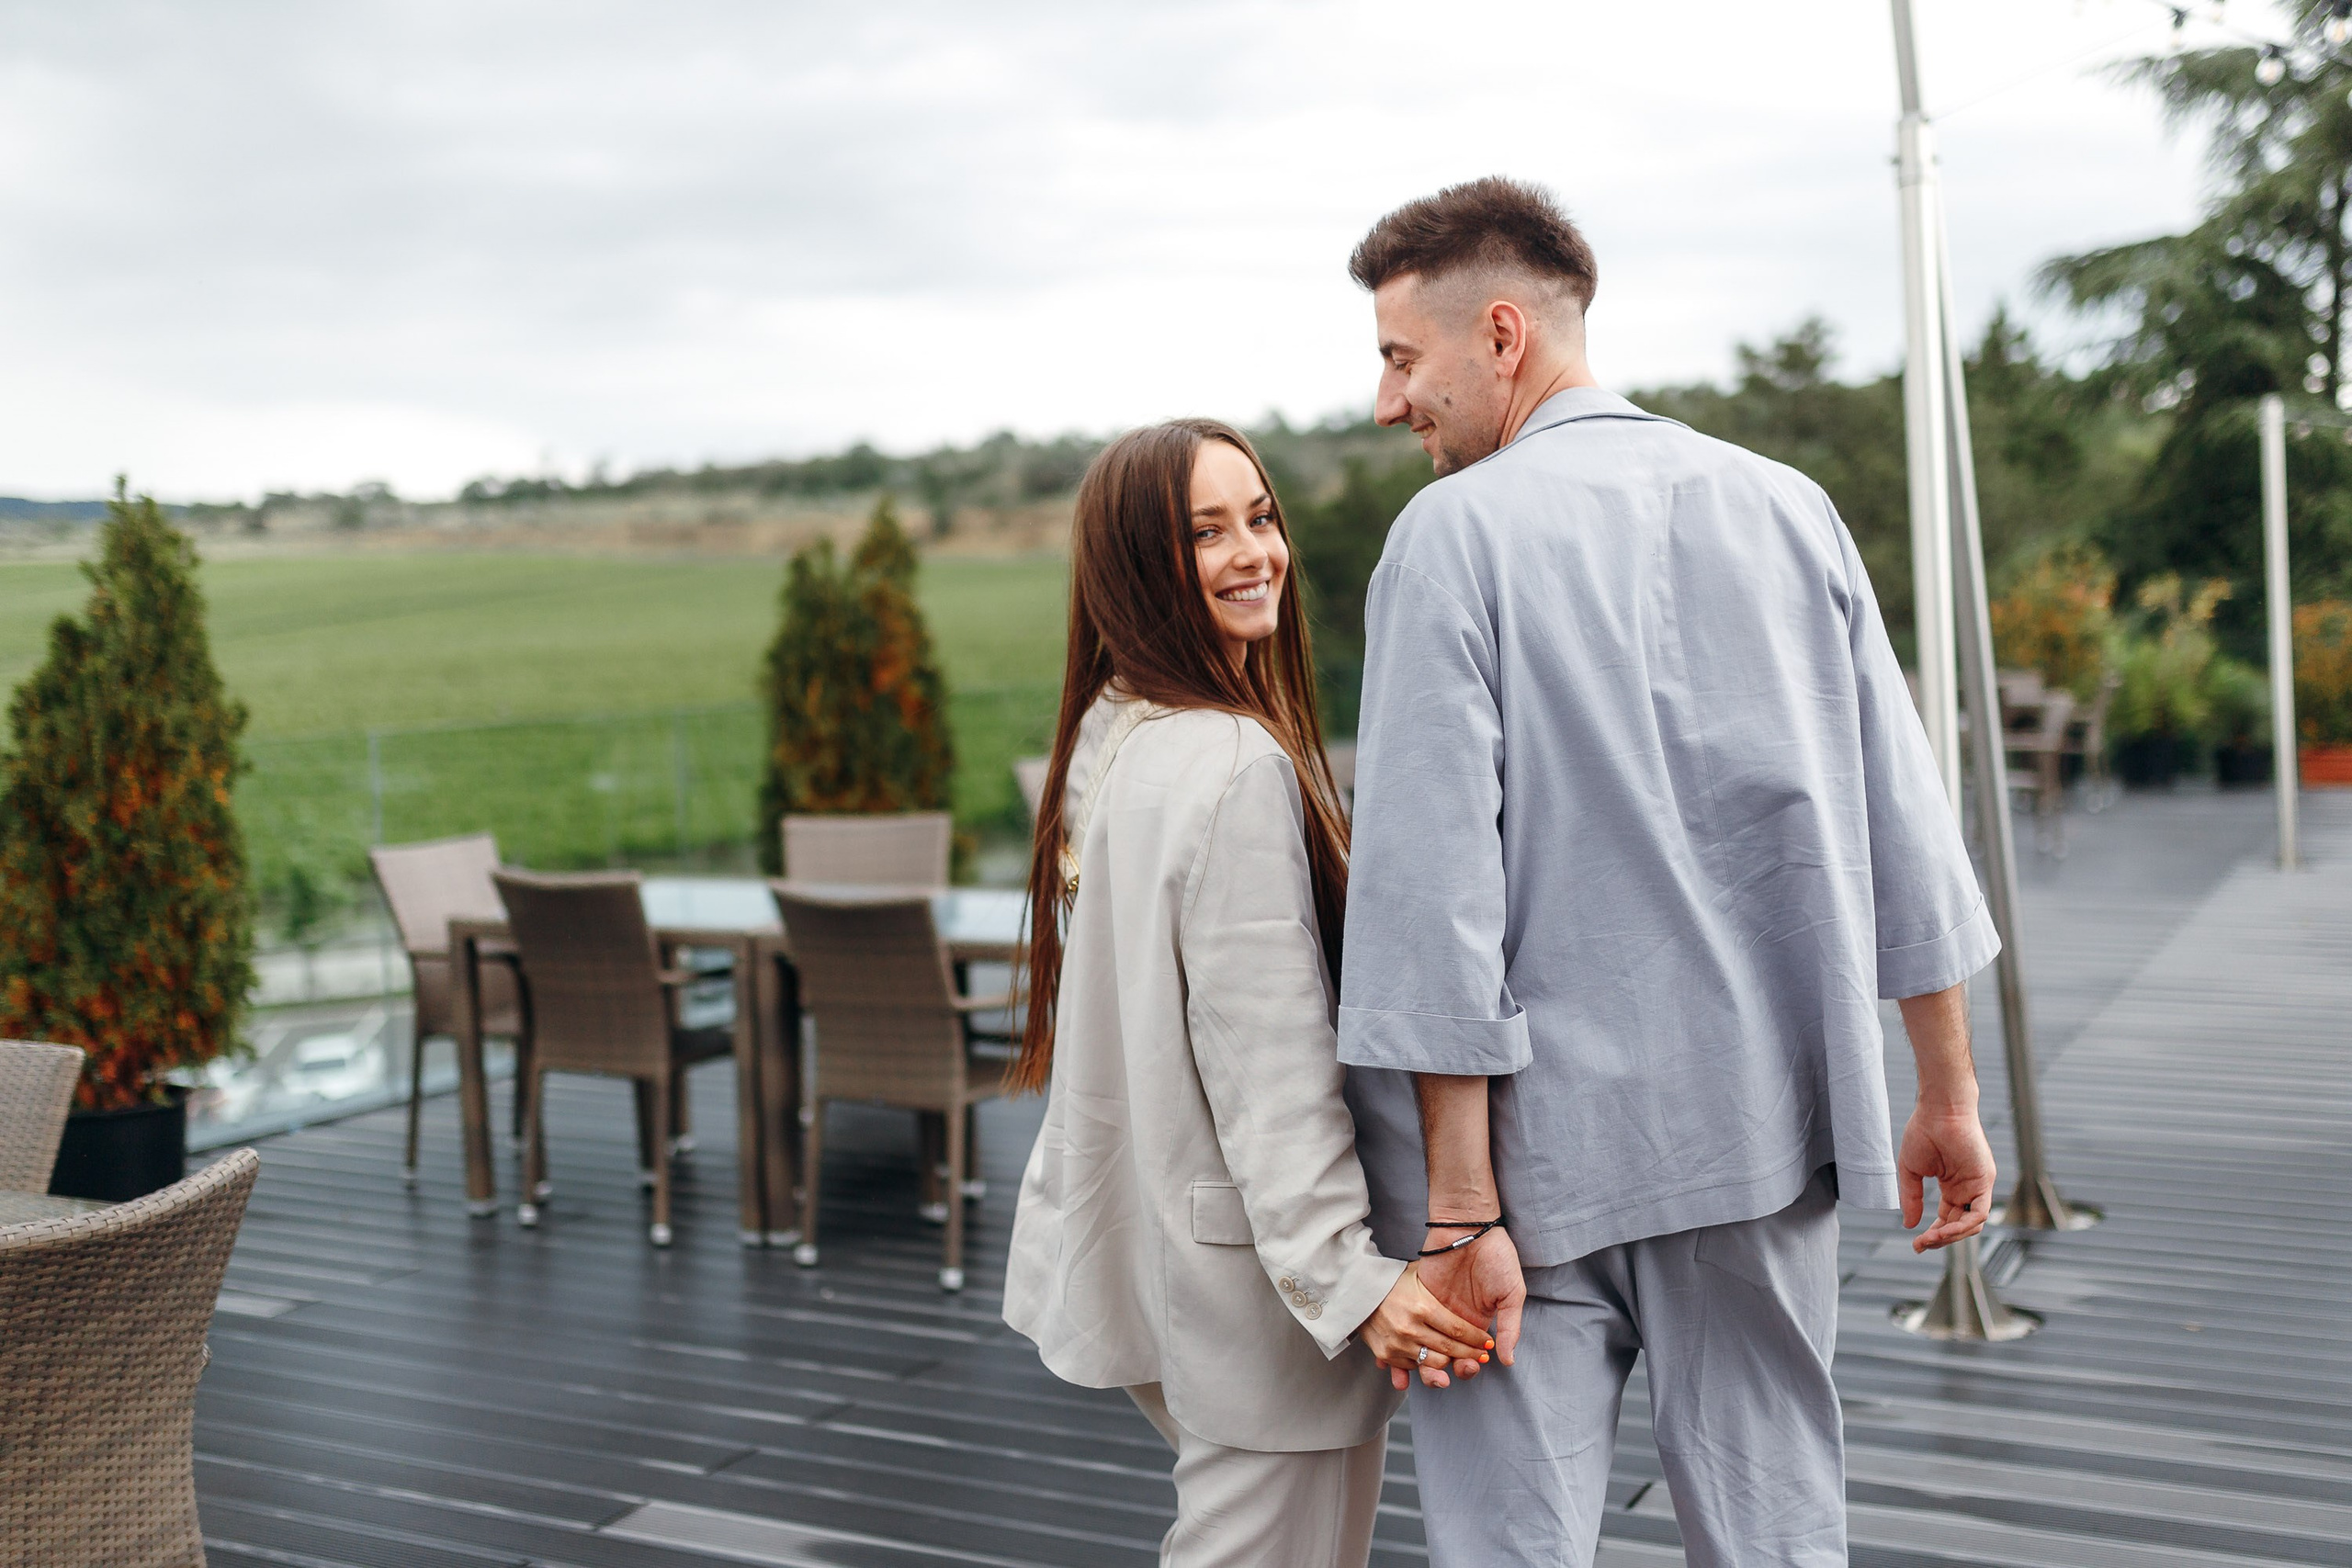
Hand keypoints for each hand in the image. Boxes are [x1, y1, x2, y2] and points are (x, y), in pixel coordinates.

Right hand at [1357, 1263, 1494, 1390]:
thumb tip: (1466, 1286)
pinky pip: (1413, 1367)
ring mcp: (1397, 1343)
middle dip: (1471, 1355)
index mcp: (1422, 1307)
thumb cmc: (1392, 1281)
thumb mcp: (1418, 1276)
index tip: (1488, 1342)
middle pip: (1450, 1350)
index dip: (1477, 1339)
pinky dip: (1425, 1364)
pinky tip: (1435, 1358)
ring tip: (1462, 1359)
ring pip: (1434, 1363)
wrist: (1356, 1289)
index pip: (1458, 1330)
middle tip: (1482, 1355)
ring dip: (1451, 1363)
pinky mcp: (1386, 1354)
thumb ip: (1440, 1284)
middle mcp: (1410, 1328)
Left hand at [1413, 1225, 1524, 1368]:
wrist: (1471, 1226)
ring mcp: (1434, 1311)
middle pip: (1445, 1356)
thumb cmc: (1497, 1258)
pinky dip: (1406, 1340)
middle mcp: (1454, 1322)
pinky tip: (1407, 1350)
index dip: (1468, 1367)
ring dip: (1424, 1360)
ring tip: (1429, 1365)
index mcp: (1477, 1325)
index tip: (1471, 1366)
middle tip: (1450, 1367)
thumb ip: (1510, 1328)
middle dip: (1446, 1368)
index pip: (1469, 1356)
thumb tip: (1508, 1360)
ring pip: (1424, 1346)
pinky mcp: (1417, 1298)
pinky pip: (1410, 1323)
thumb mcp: (1511, 1294)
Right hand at [1898, 1100, 1996, 1251]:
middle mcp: (1967, 1189)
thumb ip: (1911, 1198)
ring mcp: (1978, 1185)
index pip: (1947, 1218)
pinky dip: (1965, 1225)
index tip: (1916, 1244)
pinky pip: (1980, 1212)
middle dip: (1940, 1239)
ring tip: (1930, 1238)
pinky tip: (1946, 1228)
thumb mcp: (1911, 1171)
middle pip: (1959, 1225)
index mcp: (1952, 1186)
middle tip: (1921, 1245)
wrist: (1939, 1109)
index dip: (1933, 1234)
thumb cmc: (1924, 1131)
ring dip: (1952, 1235)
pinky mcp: (1985, 1180)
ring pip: (1972, 1224)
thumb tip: (1909, 1225)